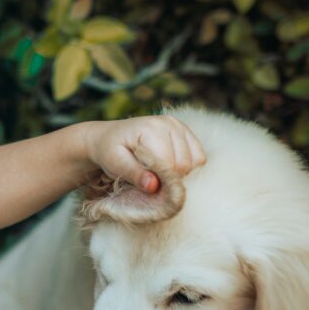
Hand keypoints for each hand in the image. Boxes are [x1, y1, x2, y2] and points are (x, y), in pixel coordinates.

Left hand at [83, 115, 205, 192]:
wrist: (108, 138)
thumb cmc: (110, 152)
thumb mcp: (115, 164)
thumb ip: (134, 174)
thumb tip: (154, 186)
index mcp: (151, 128)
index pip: (169, 164)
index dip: (160, 181)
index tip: (146, 186)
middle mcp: (169, 123)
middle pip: (185, 163)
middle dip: (169, 177)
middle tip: (150, 179)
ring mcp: (180, 125)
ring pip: (196, 161)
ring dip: (180, 173)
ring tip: (157, 172)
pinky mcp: (186, 132)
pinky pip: (199, 157)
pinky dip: (188, 167)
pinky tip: (169, 167)